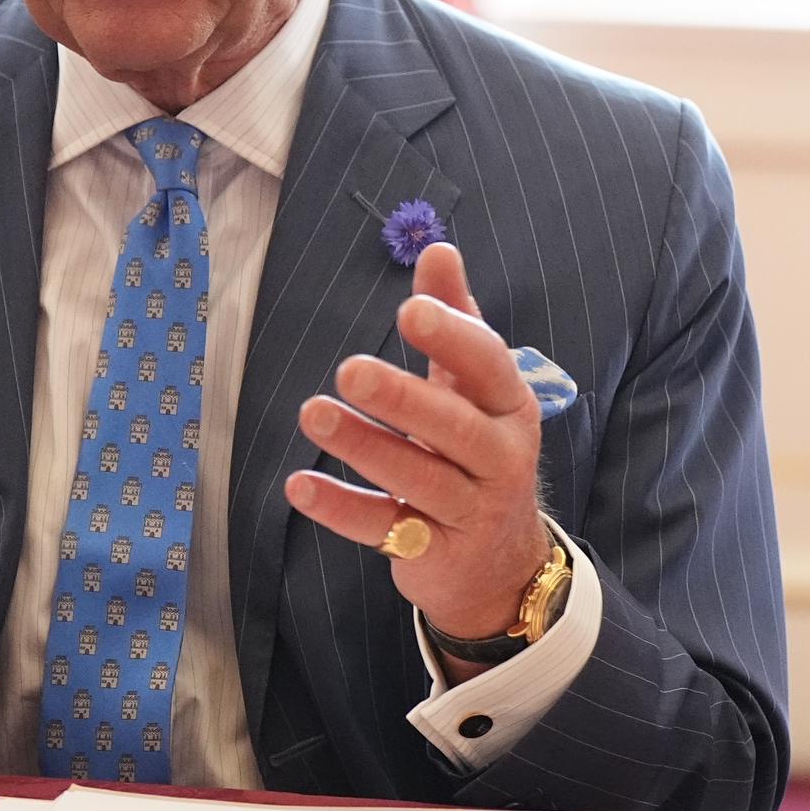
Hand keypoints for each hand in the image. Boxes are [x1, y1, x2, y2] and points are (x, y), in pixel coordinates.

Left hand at [283, 242, 551, 650]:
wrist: (501, 563)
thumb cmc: (477, 451)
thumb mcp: (473, 387)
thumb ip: (455, 318)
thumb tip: (438, 248)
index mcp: (510, 405)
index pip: (489, 365)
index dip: (453, 336)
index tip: (410, 308)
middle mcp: (500, 458)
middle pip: (455, 427)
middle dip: (404, 398)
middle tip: (350, 371)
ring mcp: (470, 510)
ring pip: (419, 477)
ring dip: (364, 446)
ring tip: (314, 414)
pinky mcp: (435, 554)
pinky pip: (385, 529)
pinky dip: (341, 508)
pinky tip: (299, 486)